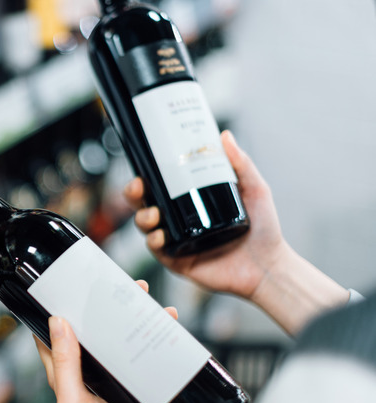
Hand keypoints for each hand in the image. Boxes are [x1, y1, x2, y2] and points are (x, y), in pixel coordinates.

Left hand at [34, 280, 177, 402]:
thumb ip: (63, 365)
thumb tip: (57, 322)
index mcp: (67, 373)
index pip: (55, 332)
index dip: (59, 307)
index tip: (69, 282)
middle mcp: (90, 370)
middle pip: (92, 326)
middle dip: (102, 303)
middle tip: (115, 283)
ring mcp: (116, 373)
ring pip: (121, 333)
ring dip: (132, 311)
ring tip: (144, 294)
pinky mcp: (140, 378)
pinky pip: (147, 347)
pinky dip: (157, 331)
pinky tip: (168, 320)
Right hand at [124, 131, 349, 334]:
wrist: (270, 266)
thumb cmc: (264, 230)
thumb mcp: (254, 189)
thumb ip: (241, 163)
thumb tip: (225, 136)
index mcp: (191, 201)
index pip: (160, 186)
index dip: (145, 177)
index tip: (142, 169)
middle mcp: (180, 219)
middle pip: (144, 203)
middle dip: (133, 195)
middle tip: (139, 188)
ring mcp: (177, 240)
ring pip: (145, 226)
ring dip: (142, 217)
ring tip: (154, 214)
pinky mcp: (178, 260)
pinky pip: (157, 250)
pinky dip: (153, 242)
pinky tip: (160, 236)